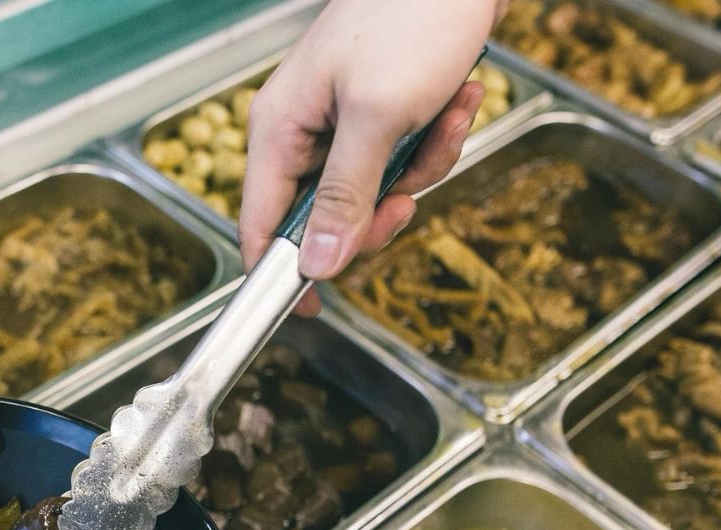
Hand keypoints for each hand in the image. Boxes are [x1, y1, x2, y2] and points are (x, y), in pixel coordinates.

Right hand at [239, 0, 502, 313]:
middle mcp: (304, 133)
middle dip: (380, 211)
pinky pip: (405, 160)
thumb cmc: (410, 17)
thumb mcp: (377, 117)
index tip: (313, 310)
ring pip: (377, 192)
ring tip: (447, 115)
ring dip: (422, 166)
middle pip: (328, 219)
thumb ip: (344, 197)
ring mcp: (344, 124)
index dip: (283, 273)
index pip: (261, 226)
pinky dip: (438, 138)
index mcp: (279, 132)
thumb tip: (317, 267)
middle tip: (406, 198)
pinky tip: (459, 99)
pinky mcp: (383, 113)